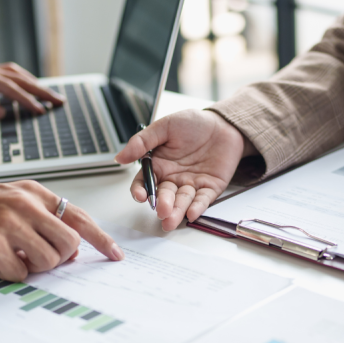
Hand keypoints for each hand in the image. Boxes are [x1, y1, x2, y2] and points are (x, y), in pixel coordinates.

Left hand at [0, 61, 64, 119]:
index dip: (25, 99)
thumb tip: (0, 113)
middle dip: (39, 89)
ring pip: (14, 75)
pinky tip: (29, 90)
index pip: (6, 86)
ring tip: (50, 96)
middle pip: (17, 77)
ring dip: (33, 84)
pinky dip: (21, 83)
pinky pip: (6, 78)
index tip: (39, 110)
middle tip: (58, 101)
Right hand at [0, 181, 124, 281]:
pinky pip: (20, 272)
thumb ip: (45, 219)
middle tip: (38, 257)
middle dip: (59, 258)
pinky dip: (10, 273)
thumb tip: (73, 248)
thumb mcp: (16, 203)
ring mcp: (10, 222)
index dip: (101, 238)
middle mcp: (25, 204)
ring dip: (34, 267)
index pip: (79, 216)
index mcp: (35, 193)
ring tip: (14, 257)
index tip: (114, 254)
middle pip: (69, 243)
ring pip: (48, 259)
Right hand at [114, 110, 254, 230]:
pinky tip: (192, 213)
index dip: (141, 190)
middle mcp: (173, 178)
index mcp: (159, 165)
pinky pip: (203, 199)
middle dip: (162, 204)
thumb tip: (120, 157)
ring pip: (182, 201)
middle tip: (162, 210)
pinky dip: (197, 207)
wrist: (223, 123)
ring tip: (171, 220)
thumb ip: (142, 142)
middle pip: (164, 196)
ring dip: (177, 211)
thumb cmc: (193, 123)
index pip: (145, 183)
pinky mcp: (210, 188)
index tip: (141, 196)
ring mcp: (192, 184)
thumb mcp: (164, 126)